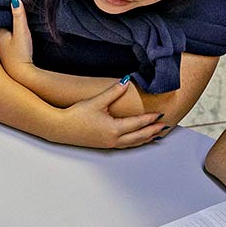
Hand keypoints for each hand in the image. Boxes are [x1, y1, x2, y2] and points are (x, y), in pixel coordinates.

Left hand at [0, 0, 35, 70]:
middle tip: (16, 10)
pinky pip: (9, 43)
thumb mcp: (22, 32)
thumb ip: (19, 15)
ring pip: (6, 35)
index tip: (12, 1)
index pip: (1, 17)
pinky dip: (12, 39)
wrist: (21, 77)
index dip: (7, 10)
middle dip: (7, 19)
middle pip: (3, 25)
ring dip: (10, 30)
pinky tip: (18, 41)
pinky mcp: (8, 57)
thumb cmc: (21, 55)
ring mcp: (2, 50)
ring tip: (17, 24)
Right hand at [49, 78, 170, 148]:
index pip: (137, 124)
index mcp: (113, 129)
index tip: (160, 114)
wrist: (61, 128)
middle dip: (153, 130)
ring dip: (146, 138)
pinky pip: (126, 145)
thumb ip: (113, 92)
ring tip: (157, 134)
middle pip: (139, 136)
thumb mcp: (96, 102)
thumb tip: (125, 81)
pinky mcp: (105, 145)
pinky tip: (138, 139)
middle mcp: (114, 139)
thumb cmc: (76, 116)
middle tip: (165, 125)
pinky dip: (136, 142)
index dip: (150, 119)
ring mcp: (109, 144)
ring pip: (133, 143)